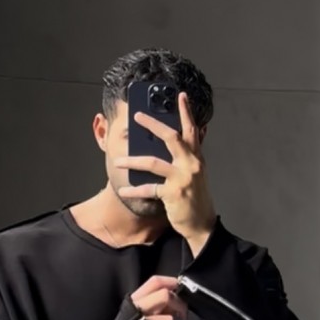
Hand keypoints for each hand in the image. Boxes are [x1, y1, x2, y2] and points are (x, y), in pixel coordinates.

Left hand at [114, 93, 217, 248]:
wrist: (201, 224)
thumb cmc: (194, 196)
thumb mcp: (194, 172)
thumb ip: (186, 156)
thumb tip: (170, 139)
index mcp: (196, 157)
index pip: (192, 129)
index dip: (186, 111)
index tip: (180, 95)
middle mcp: (192, 163)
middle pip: (171, 137)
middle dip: (152, 125)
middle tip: (137, 116)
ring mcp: (183, 178)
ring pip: (154, 162)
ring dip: (132, 161)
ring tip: (117, 161)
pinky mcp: (173, 193)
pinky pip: (149, 189)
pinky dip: (134, 190)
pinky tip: (123, 190)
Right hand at [130, 274, 187, 319]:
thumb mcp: (137, 315)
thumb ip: (154, 303)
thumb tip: (177, 297)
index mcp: (134, 301)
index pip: (155, 283)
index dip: (172, 283)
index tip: (181, 290)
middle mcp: (136, 310)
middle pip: (165, 296)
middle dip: (179, 305)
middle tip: (182, 314)